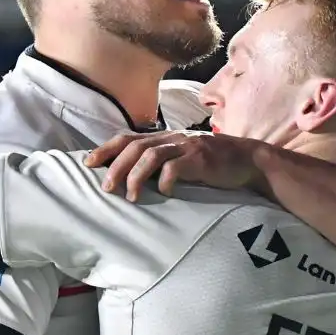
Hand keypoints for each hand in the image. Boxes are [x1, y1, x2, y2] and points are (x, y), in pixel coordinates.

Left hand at [85, 130, 267, 201]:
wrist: (248, 161)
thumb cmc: (212, 164)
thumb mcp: (182, 158)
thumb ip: (161, 162)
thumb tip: (131, 178)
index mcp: (165, 138)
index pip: (128, 138)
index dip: (106, 149)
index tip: (88, 163)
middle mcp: (172, 138)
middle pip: (134, 147)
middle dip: (115, 167)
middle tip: (105, 188)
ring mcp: (187, 147)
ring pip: (151, 156)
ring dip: (135, 176)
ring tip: (129, 196)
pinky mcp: (201, 159)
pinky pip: (177, 167)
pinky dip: (166, 180)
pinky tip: (164, 192)